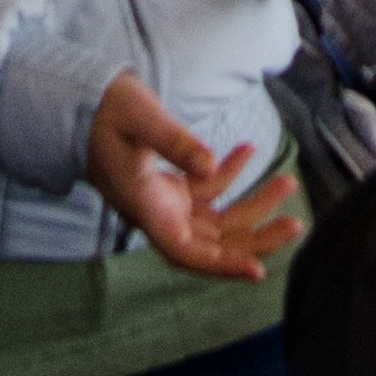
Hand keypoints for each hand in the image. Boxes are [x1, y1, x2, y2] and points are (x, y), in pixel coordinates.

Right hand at [86, 72, 300, 280]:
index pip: (187, 252)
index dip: (221, 265)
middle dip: (256, 237)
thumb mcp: (140, 117)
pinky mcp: (170, 186)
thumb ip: (174, 141)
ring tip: (288, 183)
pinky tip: (248, 150)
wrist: (80, 105)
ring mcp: (166, 203)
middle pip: (213, 243)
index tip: (257, 270)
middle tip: (295, 223)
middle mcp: (159, 215)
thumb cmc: (105, 111)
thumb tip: (210, 163)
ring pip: (217, 220)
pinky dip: (231, 176)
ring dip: (253, 205)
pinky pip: (207, 192)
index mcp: (146, 209)